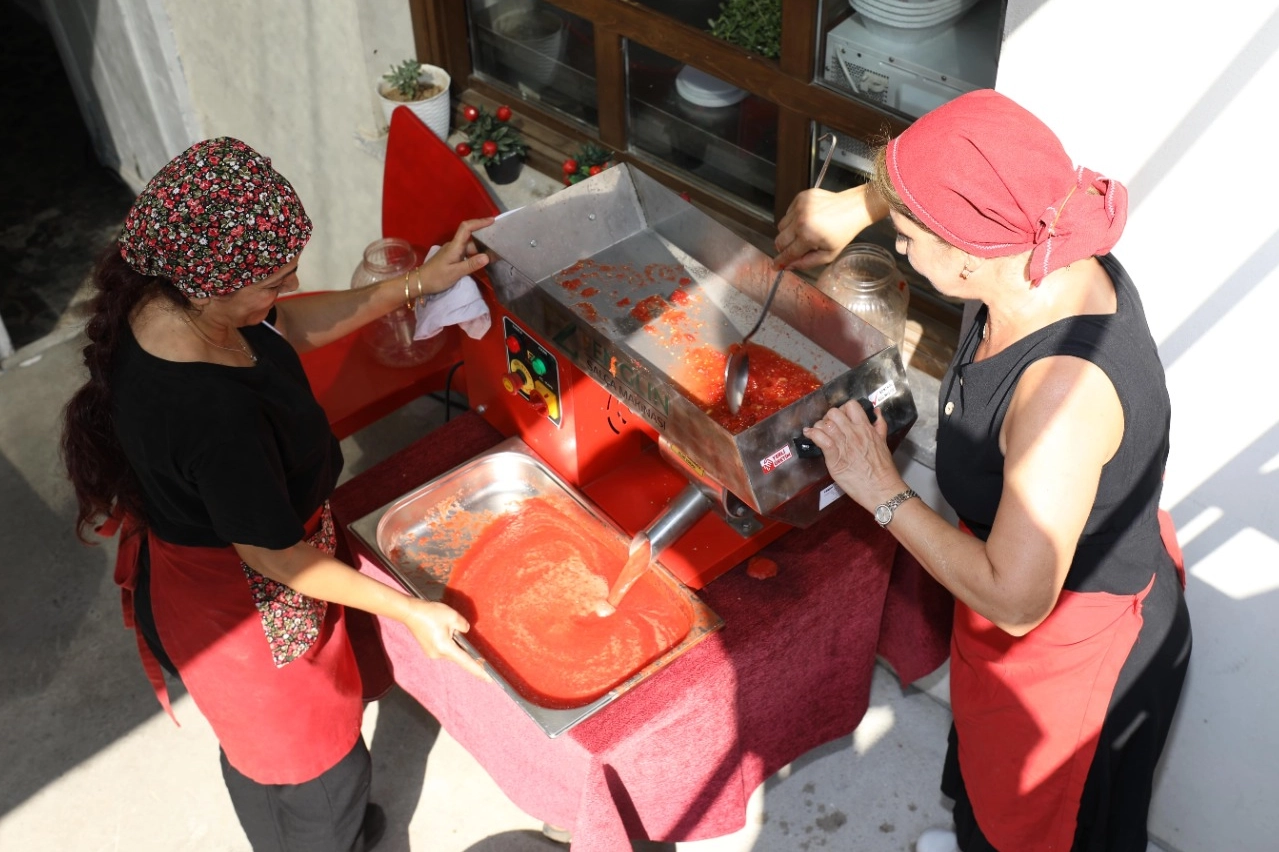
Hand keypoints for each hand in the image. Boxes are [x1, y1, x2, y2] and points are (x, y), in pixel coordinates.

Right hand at [401, 598, 490, 681]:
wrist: (410, 612)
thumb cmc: (430, 613)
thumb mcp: (452, 616)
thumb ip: (463, 625)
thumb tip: (465, 631)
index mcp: (446, 648)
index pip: (466, 662)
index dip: (478, 670)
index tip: (489, 679)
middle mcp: (438, 654)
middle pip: (459, 657)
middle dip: (468, 652)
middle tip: (480, 655)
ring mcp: (432, 653)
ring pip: (452, 652)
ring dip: (457, 645)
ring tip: (452, 631)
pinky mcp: (429, 649)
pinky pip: (445, 649)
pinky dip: (450, 644)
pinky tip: (447, 632)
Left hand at [420, 217, 494, 294]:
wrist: (419, 283)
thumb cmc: (436, 277)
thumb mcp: (455, 273)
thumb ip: (471, 264)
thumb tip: (487, 256)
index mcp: (454, 246)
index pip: (467, 228)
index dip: (479, 222)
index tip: (492, 221)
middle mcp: (454, 246)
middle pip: (471, 237)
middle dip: (485, 237)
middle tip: (500, 240)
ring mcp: (453, 252)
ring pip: (470, 246)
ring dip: (481, 248)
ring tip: (495, 252)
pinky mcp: (452, 259)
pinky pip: (467, 253)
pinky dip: (476, 254)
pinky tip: (483, 260)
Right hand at [774, 185, 883, 270]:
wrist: (853, 208)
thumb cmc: (843, 232)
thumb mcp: (829, 254)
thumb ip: (806, 263)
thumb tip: (788, 266)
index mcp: (808, 235)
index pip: (788, 252)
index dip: (781, 261)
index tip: (775, 266)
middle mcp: (800, 220)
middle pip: (780, 240)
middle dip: (783, 248)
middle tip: (792, 249)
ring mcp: (799, 207)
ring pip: (781, 226)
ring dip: (788, 233)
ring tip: (803, 233)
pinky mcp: (800, 197)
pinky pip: (787, 213)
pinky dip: (792, 220)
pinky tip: (806, 220)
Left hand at [802, 399, 904, 513]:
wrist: (882, 488)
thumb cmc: (883, 470)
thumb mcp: (884, 442)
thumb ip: (879, 425)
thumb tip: (876, 411)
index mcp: (866, 428)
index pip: (851, 406)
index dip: (842, 409)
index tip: (841, 417)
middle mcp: (854, 433)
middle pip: (834, 413)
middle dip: (828, 417)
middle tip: (828, 426)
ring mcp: (844, 444)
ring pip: (825, 424)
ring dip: (819, 426)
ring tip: (817, 431)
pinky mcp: (835, 457)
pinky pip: (820, 439)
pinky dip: (812, 435)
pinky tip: (810, 435)